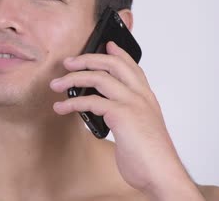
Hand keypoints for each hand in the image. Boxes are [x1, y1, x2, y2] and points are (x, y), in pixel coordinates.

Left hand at [49, 41, 202, 199]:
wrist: (162, 175)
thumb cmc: (149, 157)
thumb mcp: (138, 129)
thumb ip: (124, 115)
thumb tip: (102, 109)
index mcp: (147, 98)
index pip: (132, 67)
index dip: (119, 54)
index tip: (107, 45)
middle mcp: (142, 96)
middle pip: (113, 64)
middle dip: (87, 59)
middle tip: (68, 61)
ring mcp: (133, 103)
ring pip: (99, 77)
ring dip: (73, 78)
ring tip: (56, 84)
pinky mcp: (122, 114)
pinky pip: (91, 100)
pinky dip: (72, 103)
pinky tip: (61, 108)